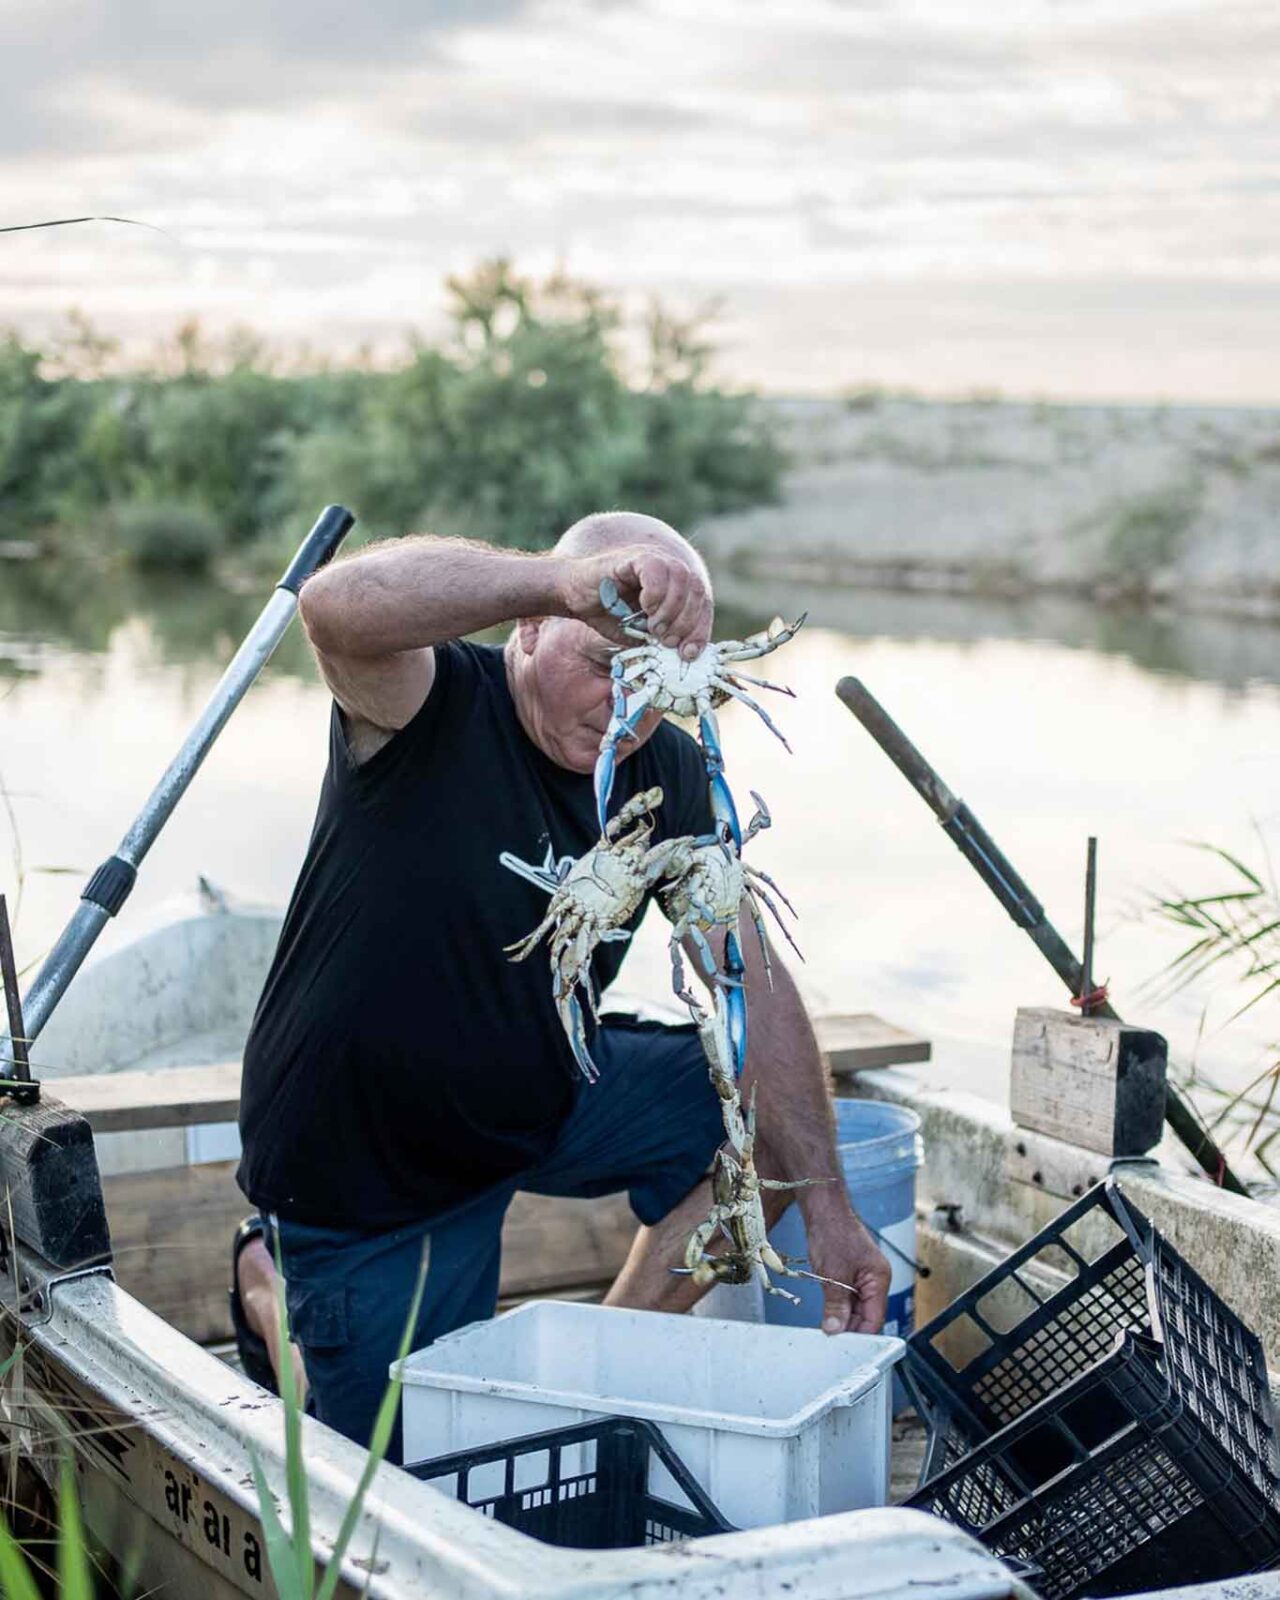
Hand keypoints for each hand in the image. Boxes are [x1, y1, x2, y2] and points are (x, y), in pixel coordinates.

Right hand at [554, 544, 712, 659]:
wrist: (573, 596)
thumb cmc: (607, 614)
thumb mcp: (641, 634)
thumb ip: (662, 640)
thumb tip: (684, 656)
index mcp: (676, 587)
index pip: (703, 604)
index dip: (700, 630)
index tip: (688, 653)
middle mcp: (669, 568)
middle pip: (697, 590)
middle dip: (687, 622)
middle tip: (667, 641)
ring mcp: (653, 558)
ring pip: (681, 576)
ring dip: (671, 608)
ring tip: (654, 627)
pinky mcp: (635, 556)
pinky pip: (656, 568)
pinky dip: (656, 592)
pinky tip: (645, 607)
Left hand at [807, 1213, 890, 1334]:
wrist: (823, 1209)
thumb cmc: (832, 1233)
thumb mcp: (832, 1274)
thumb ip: (836, 1304)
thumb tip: (835, 1330)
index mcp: (879, 1279)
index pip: (875, 1319)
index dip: (860, 1335)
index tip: (843, 1346)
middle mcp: (876, 1280)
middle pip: (867, 1316)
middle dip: (850, 1328)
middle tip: (830, 1341)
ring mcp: (864, 1277)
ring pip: (856, 1309)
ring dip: (842, 1318)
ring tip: (827, 1328)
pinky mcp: (852, 1274)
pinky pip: (848, 1298)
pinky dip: (839, 1306)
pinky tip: (827, 1314)